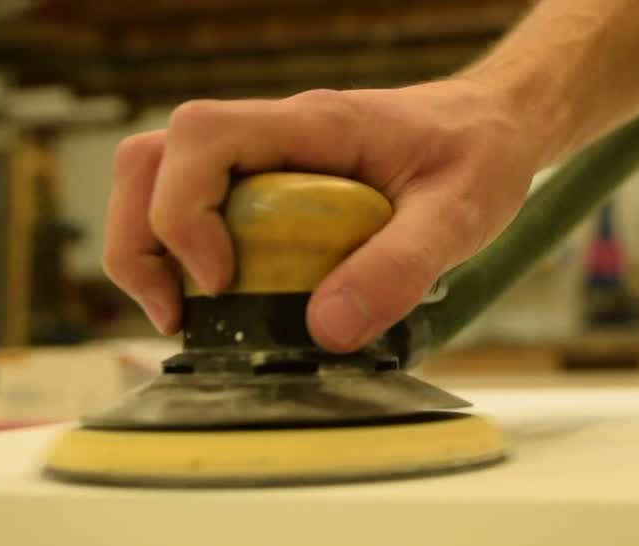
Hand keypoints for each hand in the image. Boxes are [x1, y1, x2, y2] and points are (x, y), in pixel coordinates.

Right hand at [102, 78, 539, 351]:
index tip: (221, 280)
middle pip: (151, 161)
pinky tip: (229, 303)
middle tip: (179, 314)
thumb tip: (325, 328)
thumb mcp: (460, 215)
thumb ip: (400, 267)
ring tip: (190, 314)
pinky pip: (203, 207)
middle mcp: (276, 136)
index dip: (184, 211)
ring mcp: (269, 159)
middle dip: (141, 241)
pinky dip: (190, 256)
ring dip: (154, 250)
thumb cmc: (481, 154)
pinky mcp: (274, 187)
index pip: (201, 136)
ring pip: (161, 181)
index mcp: (313, 125)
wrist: (497, 127)